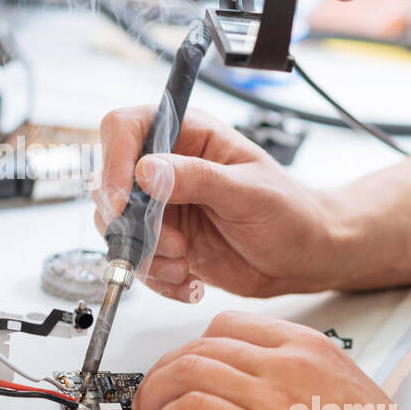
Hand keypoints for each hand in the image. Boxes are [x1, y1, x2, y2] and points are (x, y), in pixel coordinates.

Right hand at [92, 107, 351, 301]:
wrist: (303, 256)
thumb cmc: (288, 211)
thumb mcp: (248, 190)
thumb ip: (196, 177)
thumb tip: (145, 169)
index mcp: (186, 134)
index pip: (125, 128)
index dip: (114, 160)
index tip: (124, 202)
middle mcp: (165, 167)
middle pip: (108, 183)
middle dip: (131, 224)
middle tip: (172, 244)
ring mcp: (160, 207)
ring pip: (117, 228)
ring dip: (146, 256)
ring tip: (185, 265)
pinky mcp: (161, 242)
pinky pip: (136, 261)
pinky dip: (157, 279)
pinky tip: (191, 281)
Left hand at [133, 311, 410, 409]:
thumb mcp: (351, 405)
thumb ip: (307, 391)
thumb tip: (262, 401)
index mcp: (316, 351)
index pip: (229, 326)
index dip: (191, 351)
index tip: (179, 376)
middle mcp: (295, 364)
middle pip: (199, 346)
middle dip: (164, 375)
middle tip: (155, 403)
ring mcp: (280, 398)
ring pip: (186, 371)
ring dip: (157, 399)